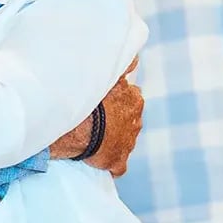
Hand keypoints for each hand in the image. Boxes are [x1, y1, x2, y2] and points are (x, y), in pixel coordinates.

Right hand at [50, 58, 143, 176]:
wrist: (85, 128)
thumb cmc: (95, 101)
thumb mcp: (112, 77)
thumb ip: (125, 66)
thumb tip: (137, 57)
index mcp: (135, 101)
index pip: (131, 98)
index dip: (118, 101)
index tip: (107, 103)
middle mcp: (136, 122)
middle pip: (129, 120)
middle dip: (118, 120)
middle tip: (101, 120)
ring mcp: (129, 143)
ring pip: (124, 141)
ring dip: (114, 140)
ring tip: (96, 138)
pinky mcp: (119, 161)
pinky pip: (117, 165)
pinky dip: (111, 163)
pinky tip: (100, 160)